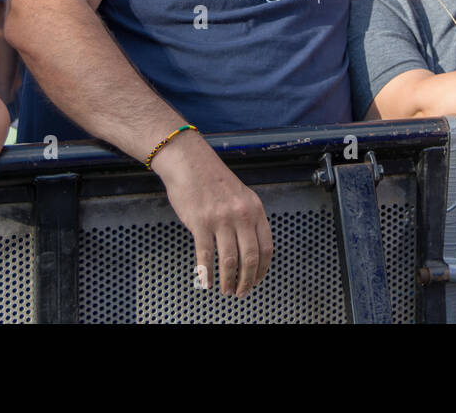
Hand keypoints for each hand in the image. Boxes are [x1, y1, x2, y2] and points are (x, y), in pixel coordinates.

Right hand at [154, 131, 273, 297]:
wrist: (189, 162)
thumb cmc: (213, 179)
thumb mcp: (241, 195)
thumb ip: (248, 218)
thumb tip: (250, 247)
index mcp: (255, 209)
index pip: (266, 247)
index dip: (262, 269)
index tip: (257, 281)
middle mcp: (241, 215)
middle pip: (250, 258)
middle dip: (247, 281)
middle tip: (241, 292)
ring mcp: (221, 219)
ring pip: (230, 260)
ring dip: (229, 281)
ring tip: (226, 291)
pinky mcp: (200, 223)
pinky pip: (206, 255)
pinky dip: (207, 273)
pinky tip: (206, 281)